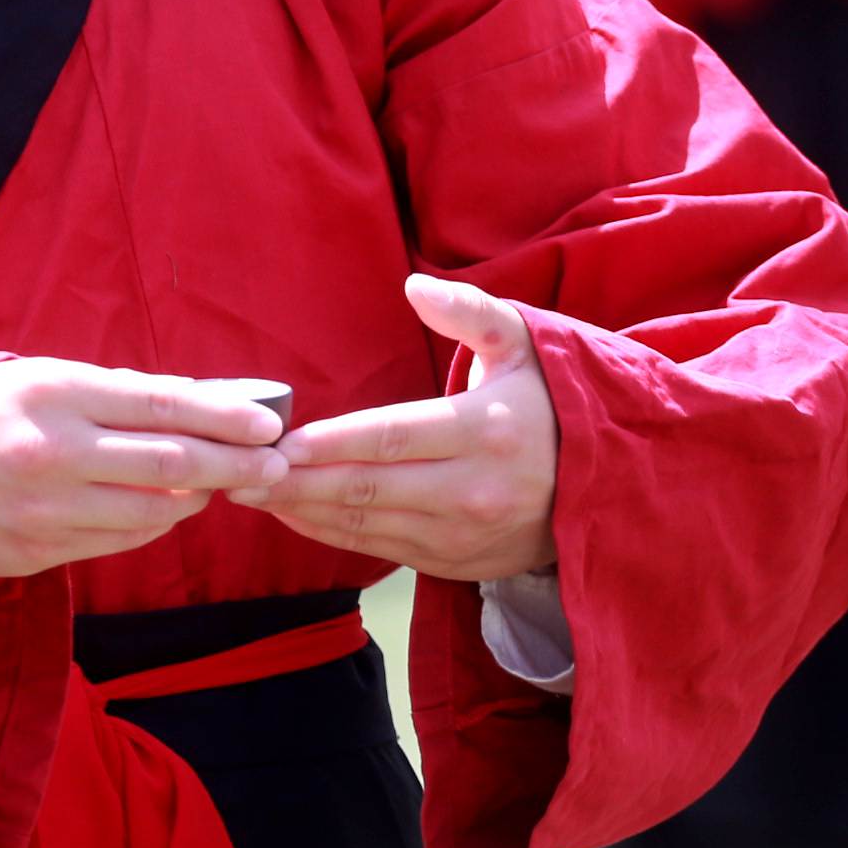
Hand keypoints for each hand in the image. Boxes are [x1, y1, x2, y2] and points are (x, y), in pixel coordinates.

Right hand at [0, 360, 291, 579]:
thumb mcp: (41, 380)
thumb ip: (114, 393)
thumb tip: (199, 404)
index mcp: (52, 393)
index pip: (160, 404)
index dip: (222, 416)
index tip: (268, 423)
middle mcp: (51, 452)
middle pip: (170, 463)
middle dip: (233, 464)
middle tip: (273, 463)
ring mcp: (44, 509)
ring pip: (152, 511)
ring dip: (197, 499)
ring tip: (220, 485)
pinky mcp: (36, 552)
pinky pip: (119, 542)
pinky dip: (154, 524)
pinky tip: (168, 508)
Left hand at [233, 276, 558, 581]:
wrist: (612, 487)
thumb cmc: (551, 403)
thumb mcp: (526, 344)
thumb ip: (471, 312)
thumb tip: (416, 286)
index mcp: (485, 429)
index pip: (389, 438)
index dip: (328, 442)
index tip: (275, 439)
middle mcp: (473, 488)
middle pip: (364, 487)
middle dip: (293, 480)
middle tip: (235, 468)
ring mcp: (464, 533)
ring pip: (365, 524)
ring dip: (301, 510)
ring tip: (247, 490)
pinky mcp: (456, 562)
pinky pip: (379, 549)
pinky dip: (330, 533)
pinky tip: (292, 513)